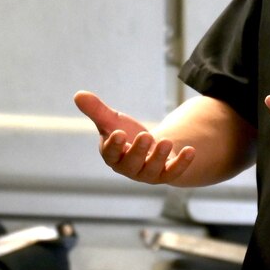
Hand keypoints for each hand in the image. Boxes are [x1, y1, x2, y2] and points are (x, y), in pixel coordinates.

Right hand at [75, 90, 197, 183]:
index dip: (114, 146)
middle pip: (131, 164)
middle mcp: (128, 168)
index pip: (110, 155)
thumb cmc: (126, 134)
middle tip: (146, 135)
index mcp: (113, 156)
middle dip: (139, 151)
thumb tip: (78, 94)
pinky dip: (182, 163)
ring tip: (166, 140)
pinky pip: (173, 172)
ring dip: (159, 157)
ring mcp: (147, 174)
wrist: (148, 147)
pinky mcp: (165, 174)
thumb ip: (97, 110)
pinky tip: (191, 150)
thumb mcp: (113, 120)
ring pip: (152, 170)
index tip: (119, 133)